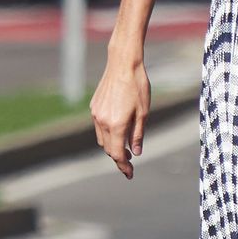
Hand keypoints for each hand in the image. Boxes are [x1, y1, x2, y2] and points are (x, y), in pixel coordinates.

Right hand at [90, 53, 150, 179]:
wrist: (123, 64)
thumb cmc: (138, 86)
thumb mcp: (144, 112)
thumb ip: (138, 134)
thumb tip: (135, 152)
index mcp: (116, 124)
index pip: (117, 154)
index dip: (123, 166)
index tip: (130, 174)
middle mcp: (102, 121)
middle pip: (108, 148)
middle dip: (118, 157)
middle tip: (130, 162)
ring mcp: (96, 113)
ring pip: (101, 138)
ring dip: (111, 146)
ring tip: (124, 148)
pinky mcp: (94, 106)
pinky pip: (98, 126)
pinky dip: (107, 133)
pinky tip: (117, 130)